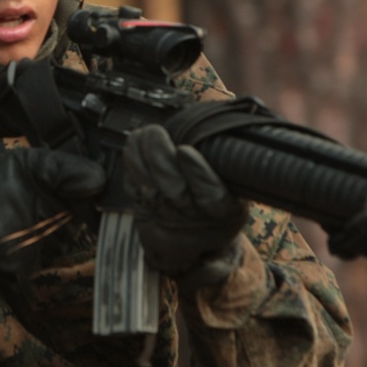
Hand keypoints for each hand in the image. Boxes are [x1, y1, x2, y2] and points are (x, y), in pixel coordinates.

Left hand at [123, 124, 247, 276]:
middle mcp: (197, 221)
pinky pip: (134, 192)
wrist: (195, 238)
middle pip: (174, 191)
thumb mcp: (235, 186)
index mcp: (227, 211)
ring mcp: (170, 222)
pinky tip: (133, 149)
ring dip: (140, 160)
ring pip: (150, 190)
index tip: (184, 150)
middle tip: (154, 132)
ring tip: (141, 135)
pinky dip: (130, 169)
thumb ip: (230, 164)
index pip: (211, 195)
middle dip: (159, 157)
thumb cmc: (218, 200)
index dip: (197, 173)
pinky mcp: (147, 217)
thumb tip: (218, 128)